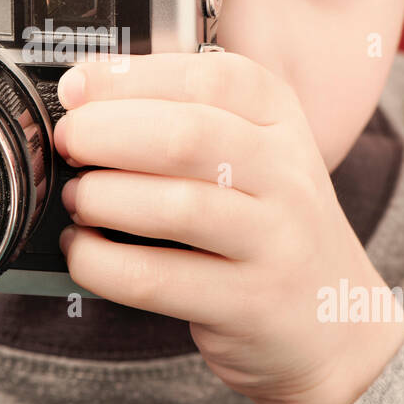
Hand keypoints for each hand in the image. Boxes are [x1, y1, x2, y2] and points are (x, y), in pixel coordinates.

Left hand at [53, 52, 403, 403]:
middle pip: (186, 137)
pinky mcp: (250, 304)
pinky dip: (102, 263)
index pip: (205, 78)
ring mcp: (276, 242)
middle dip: (105, 134)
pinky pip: (157, 279)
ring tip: (76, 200)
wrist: (335, 326)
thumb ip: (181, 119)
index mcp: (280, 117)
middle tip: (67, 144)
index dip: (127, 79)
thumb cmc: (266, 226)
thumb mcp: (249, 154)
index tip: (75, 89)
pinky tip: (84, 252)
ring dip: (102, 199)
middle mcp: (288, 174)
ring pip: (175, 207)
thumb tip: (81, 93)